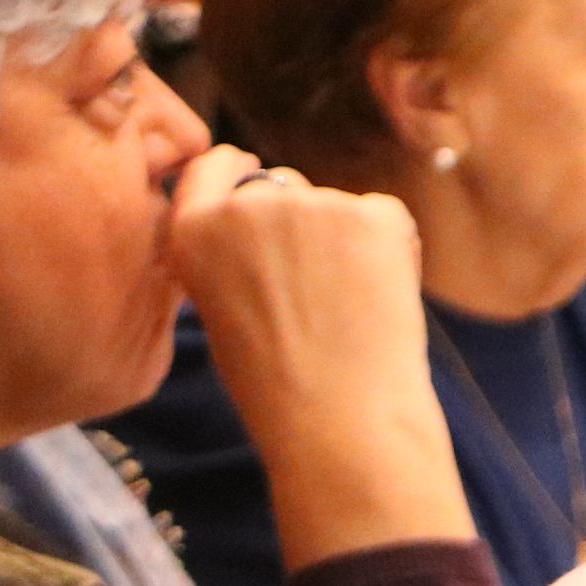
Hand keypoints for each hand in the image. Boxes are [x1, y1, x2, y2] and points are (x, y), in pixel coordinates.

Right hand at [167, 150, 469, 569]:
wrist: (339, 418)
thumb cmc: (279, 384)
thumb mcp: (222, 308)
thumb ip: (230, 254)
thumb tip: (262, 215)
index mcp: (193, 231)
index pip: (212, 169)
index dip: (235, 168)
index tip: (250, 167)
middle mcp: (244, 206)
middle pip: (281, 187)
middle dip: (302, 221)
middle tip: (322, 290)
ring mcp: (309, 204)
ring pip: (334, 205)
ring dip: (347, 239)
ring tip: (349, 309)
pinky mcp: (370, 214)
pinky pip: (385, 217)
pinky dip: (392, 248)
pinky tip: (380, 299)